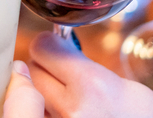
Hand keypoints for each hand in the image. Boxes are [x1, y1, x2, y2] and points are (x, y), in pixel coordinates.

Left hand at [28, 31, 152, 117]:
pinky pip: (42, 114)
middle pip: (32, 71)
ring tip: (63, 92)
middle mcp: (73, 107)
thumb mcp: (120, 84)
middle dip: (43, 65)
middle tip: (59, 69)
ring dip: (42, 89)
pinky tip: (63, 108)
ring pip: (33, 95)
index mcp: (91, 83)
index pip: (43, 48)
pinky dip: (47, 108)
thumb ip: (83, 68)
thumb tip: (52, 51)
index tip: (52, 44)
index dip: (47, 43)